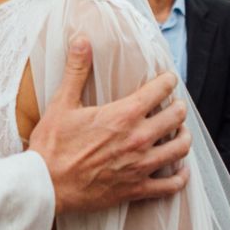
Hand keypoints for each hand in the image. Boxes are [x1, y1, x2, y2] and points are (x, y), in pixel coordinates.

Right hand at [29, 34, 192, 214]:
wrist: (46, 185)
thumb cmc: (52, 145)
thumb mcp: (62, 103)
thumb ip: (76, 70)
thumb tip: (82, 40)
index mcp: (123, 115)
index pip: (160, 90)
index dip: (168, 81)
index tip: (168, 79)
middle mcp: (139, 139)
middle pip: (176, 118)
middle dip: (178, 108)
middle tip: (174, 105)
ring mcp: (140, 166)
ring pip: (180, 149)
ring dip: (184, 138)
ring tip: (180, 133)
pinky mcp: (137, 189)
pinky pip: (170, 186)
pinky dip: (179, 178)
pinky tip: (180, 171)